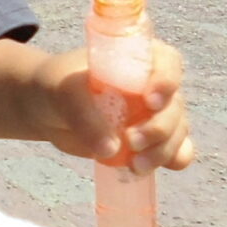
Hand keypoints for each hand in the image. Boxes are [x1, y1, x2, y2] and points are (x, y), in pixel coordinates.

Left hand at [41, 41, 192, 171]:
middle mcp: (155, 84)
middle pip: (175, 105)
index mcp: (139, 59)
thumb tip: (110, 148)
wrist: (49, 110)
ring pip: (177, 131)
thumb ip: (84, 115)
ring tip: (136, 165)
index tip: (150, 101)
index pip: (168, 62)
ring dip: (163, 150)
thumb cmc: (60, 87)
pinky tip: (149, 167)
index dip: (166, 81)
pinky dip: (171, 160)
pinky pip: (176, 151)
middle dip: (159, 127)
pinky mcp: (152, 140)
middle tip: (132, 141)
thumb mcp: (65, 92)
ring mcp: (156, 114)